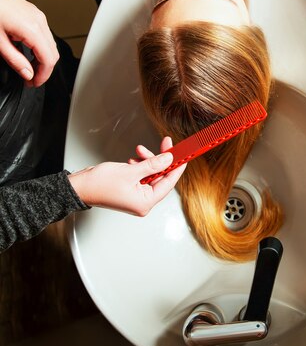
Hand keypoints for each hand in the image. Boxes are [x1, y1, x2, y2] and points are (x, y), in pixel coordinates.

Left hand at [0, 0, 58, 86]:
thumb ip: (15, 60)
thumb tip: (27, 73)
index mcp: (32, 29)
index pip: (48, 60)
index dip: (43, 76)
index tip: (34, 83)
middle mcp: (39, 21)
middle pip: (53, 53)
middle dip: (44, 69)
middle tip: (31, 79)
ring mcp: (38, 16)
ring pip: (50, 44)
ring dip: (42, 59)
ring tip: (29, 67)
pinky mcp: (34, 13)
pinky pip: (44, 35)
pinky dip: (40, 47)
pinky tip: (27, 52)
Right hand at [68, 137, 185, 215]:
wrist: (80, 187)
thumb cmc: (100, 184)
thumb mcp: (131, 171)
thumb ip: (152, 164)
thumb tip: (169, 159)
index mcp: (145, 202)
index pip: (169, 183)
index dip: (178, 167)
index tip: (185, 155)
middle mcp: (142, 202)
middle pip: (160, 178)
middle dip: (160, 160)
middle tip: (165, 143)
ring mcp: (136, 197)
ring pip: (151, 175)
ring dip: (148, 161)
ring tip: (139, 151)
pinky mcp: (130, 190)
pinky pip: (142, 176)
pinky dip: (140, 166)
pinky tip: (133, 160)